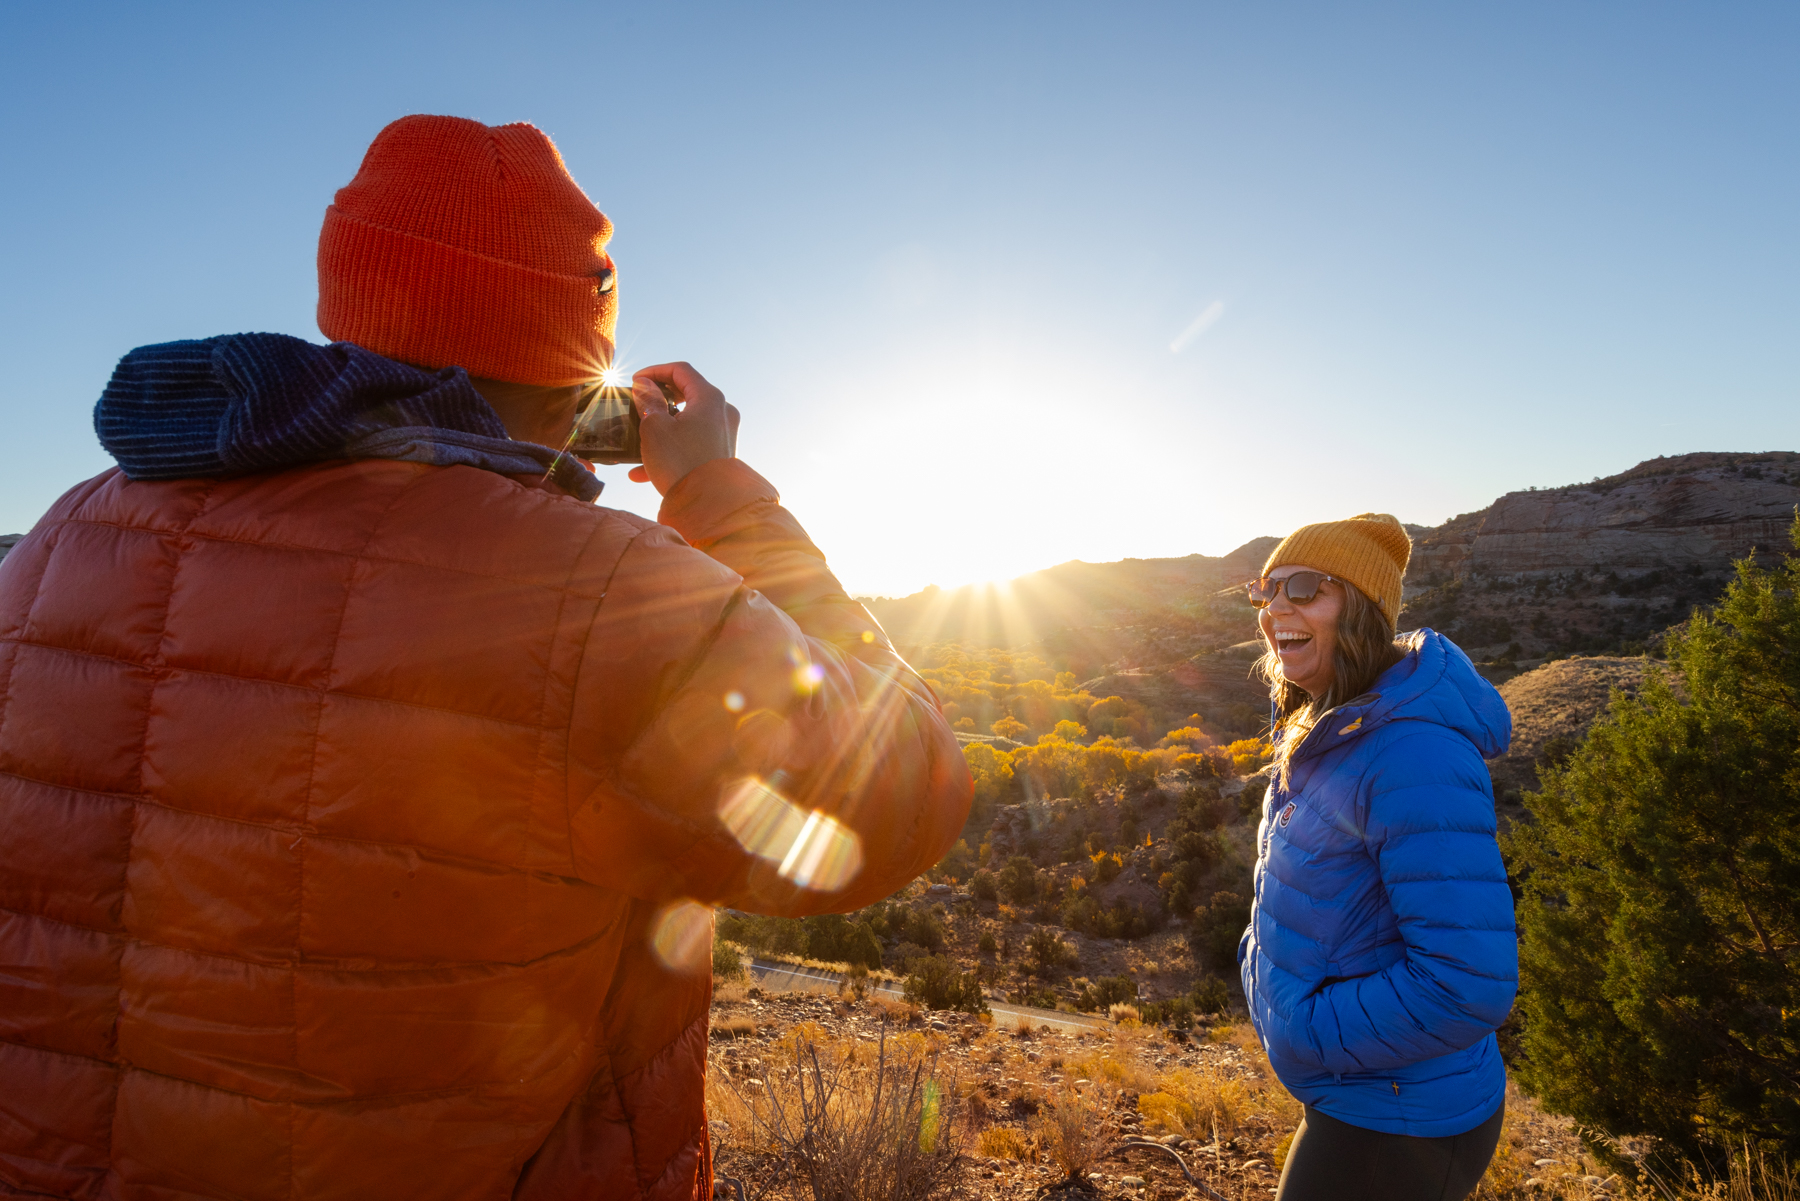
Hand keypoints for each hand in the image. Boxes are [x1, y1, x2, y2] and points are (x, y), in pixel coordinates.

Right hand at [626, 361, 739, 494]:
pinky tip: (642, 472)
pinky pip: (692, 443)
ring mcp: (724, 433)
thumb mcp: (654, 428)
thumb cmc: (681, 464)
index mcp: (710, 398)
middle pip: (687, 393)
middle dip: (659, 398)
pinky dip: (670, 449)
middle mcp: (723, 412)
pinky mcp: (721, 453)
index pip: (681, 370)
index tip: (635, 381)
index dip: (654, 370)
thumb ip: (648, 400)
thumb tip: (644, 385)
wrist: (709, 507)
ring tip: (636, 442)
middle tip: (638, 404)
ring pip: (687, 421)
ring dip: (660, 429)